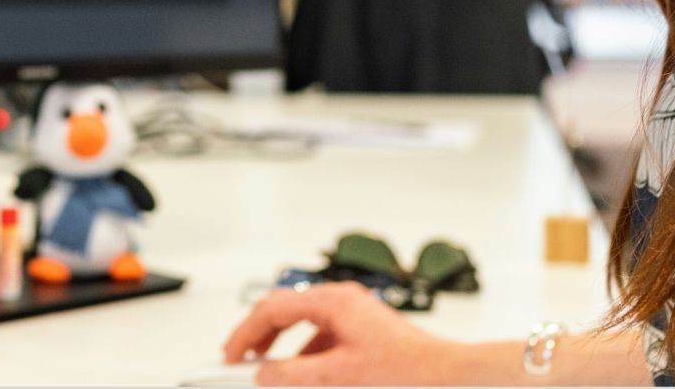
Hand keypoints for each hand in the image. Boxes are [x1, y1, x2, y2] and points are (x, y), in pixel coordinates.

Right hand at [221, 282, 468, 385]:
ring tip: (267, 368)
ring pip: (300, 321)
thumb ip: (295, 374)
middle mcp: (340, 300)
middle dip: (258, 335)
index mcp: (333, 302)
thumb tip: (264, 373)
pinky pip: (319, 334)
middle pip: (283, 309)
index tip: (229, 355)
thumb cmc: (406, 369)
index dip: (245, 333)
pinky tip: (301, 373)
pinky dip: (302, 351)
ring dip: (280, 345)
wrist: (445, 374)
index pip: (272, 309)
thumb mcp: (339, 375)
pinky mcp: (359, 326)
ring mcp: (351, 312)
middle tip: (239, 360)